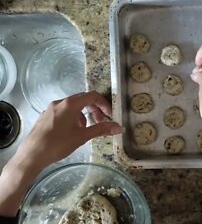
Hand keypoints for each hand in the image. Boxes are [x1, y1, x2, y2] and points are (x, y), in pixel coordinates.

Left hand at [0, 91, 121, 216]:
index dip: (104, 103)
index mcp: (70, 104)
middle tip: (101, 122)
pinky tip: (73, 131)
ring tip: (87, 129)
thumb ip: (101, 129)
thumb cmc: (58, 144)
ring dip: (84, 114)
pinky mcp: (45, 116)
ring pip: (73, 106)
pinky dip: (74, 117)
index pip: (92, 96)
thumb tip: (119, 128)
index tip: (110, 115)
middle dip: (95, 109)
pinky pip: (64, 111)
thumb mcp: (82, 137)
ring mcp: (51, 109)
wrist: (32, 155)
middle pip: (83, 99)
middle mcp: (60, 102)